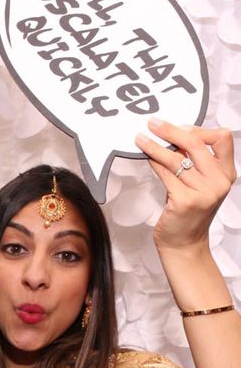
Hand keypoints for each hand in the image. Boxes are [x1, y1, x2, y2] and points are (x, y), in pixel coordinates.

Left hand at [134, 119, 235, 251]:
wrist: (184, 244)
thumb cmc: (189, 213)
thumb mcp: (200, 186)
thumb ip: (194, 164)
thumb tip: (173, 136)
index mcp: (227, 174)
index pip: (222, 139)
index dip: (199, 129)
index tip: (179, 127)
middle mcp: (219, 182)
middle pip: (196, 144)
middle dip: (171, 130)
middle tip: (153, 123)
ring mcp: (203, 192)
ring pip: (176, 159)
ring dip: (155, 146)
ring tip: (140, 139)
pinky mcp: (185, 201)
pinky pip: (165, 174)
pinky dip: (153, 162)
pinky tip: (145, 156)